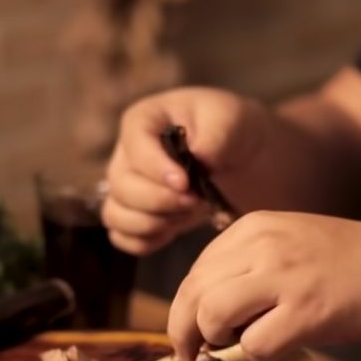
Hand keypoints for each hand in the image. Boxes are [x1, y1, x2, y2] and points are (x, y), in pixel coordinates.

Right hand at [102, 87, 266, 254]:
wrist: (244, 158)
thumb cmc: (233, 129)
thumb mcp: (232, 119)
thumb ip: (216, 134)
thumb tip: (199, 154)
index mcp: (145, 120)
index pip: (134, 144)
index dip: (155, 168)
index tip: (185, 183)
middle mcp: (127, 154)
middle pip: (121, 186)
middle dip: (159, 200)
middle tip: (196, 201)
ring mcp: (128, 187)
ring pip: (115, 214)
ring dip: (151, 223)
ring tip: (186, 214)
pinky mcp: (138, 215)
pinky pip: (122, 236)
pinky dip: (145, 241)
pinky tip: (173, 231)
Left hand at [167, 211, 360, 360]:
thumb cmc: (347, 260)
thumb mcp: (287, 240)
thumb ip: (246, 264)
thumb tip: (202, 310)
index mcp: (253, 227)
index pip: (195, 272)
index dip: (184, 308)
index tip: (190, 332)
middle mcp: (262, 246)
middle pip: (193, 294)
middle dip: (183, 332)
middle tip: (191, 356)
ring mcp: (284, 278)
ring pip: (212, 315)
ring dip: (213, 341)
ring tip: (231, 349)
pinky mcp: (306, 312)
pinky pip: (254, 345)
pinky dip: (255, 356)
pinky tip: (274, 348)